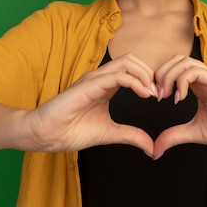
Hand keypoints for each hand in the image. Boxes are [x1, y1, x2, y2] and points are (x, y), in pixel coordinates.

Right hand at [21, 54, 157, 156]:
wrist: (46, 135)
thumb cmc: (71, 131)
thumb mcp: (110, 133)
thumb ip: (131, 135)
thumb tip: (151, 147)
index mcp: (107, 85)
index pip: (133, 69)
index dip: (150, 80)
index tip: (159, 97)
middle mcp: (101, 78)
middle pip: (133, 60)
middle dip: (151, 74)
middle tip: (159, 94)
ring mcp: (94, 79)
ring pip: (127, 62)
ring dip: (145, 75)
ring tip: (152, 93)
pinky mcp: (89, 85)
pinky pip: (117, 75)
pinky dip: (135, 82)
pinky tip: (143, 94)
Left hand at [152, 55, 206, 158]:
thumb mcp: (195, 132)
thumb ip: (174, 136)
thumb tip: (154, 149)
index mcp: (200, 86)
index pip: (173, 68)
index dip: (159, 80)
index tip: (155, 99)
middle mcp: (206, 78)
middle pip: (175, 60)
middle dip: (160, 75)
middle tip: (157, 96)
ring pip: (183, 62)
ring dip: (168, 77)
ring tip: (167, 98)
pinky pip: (195, 71)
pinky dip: (181, 81)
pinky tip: (179, 99)